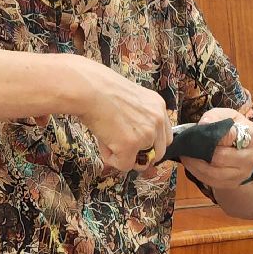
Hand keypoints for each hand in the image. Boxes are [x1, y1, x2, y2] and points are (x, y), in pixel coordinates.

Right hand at [67, 58, 172, 172]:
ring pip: (141, 160)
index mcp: (158, 106)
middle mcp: (157, 120)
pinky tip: (102, 142)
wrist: (88, 88)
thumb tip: (134, 137)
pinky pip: (124, 165)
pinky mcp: (131, 145)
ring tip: (107, 138)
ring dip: (123, 155)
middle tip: (123, 149)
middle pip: (159, 151)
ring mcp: (146, 134)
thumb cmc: (101, 89)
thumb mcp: (130, 100)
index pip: (164, 135)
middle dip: (142, 155)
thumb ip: (138, 118)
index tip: (139, 145)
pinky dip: (111, 159)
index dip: (151, 144)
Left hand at [179, 107, 252, 189]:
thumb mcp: (230, 117)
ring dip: (195, 164)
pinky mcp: (233, 184)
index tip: (198, 131)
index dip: (212, 134)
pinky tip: (190, 164)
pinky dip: (197, 173)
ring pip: (214, 173)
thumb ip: (216, 116)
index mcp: (251, 137)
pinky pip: (211, 181)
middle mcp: (249, 158)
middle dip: (200, 151)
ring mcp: (242, 173)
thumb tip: (203, 124)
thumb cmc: (237, 130)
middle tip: (186, 146)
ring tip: (185, 155)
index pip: (229, 136)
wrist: (250, 151)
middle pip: (220, 157)